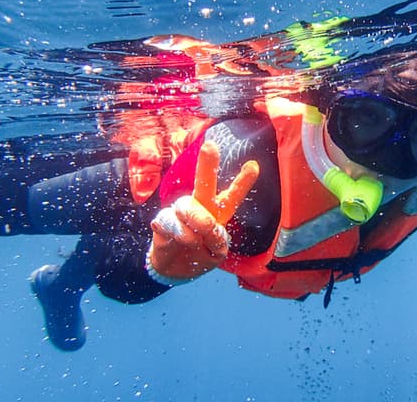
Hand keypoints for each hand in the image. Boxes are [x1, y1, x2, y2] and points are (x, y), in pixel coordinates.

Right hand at [148, 140, 258, 280]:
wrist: (175, 269)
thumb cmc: (200, 254)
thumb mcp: (216, 254)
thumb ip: (217, 241)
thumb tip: (204, 226)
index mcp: (218, 212)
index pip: (232, 196)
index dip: (243, 182)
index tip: (254, 165)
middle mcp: (199, 206)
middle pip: (204, 184)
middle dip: (207, 165)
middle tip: (210, 147)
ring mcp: (180, 212)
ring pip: (189, 208)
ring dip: (197, 224)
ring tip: (196, 240)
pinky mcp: (163, 221)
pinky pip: (172, 224)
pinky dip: (180, 236)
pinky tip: (177, 241)